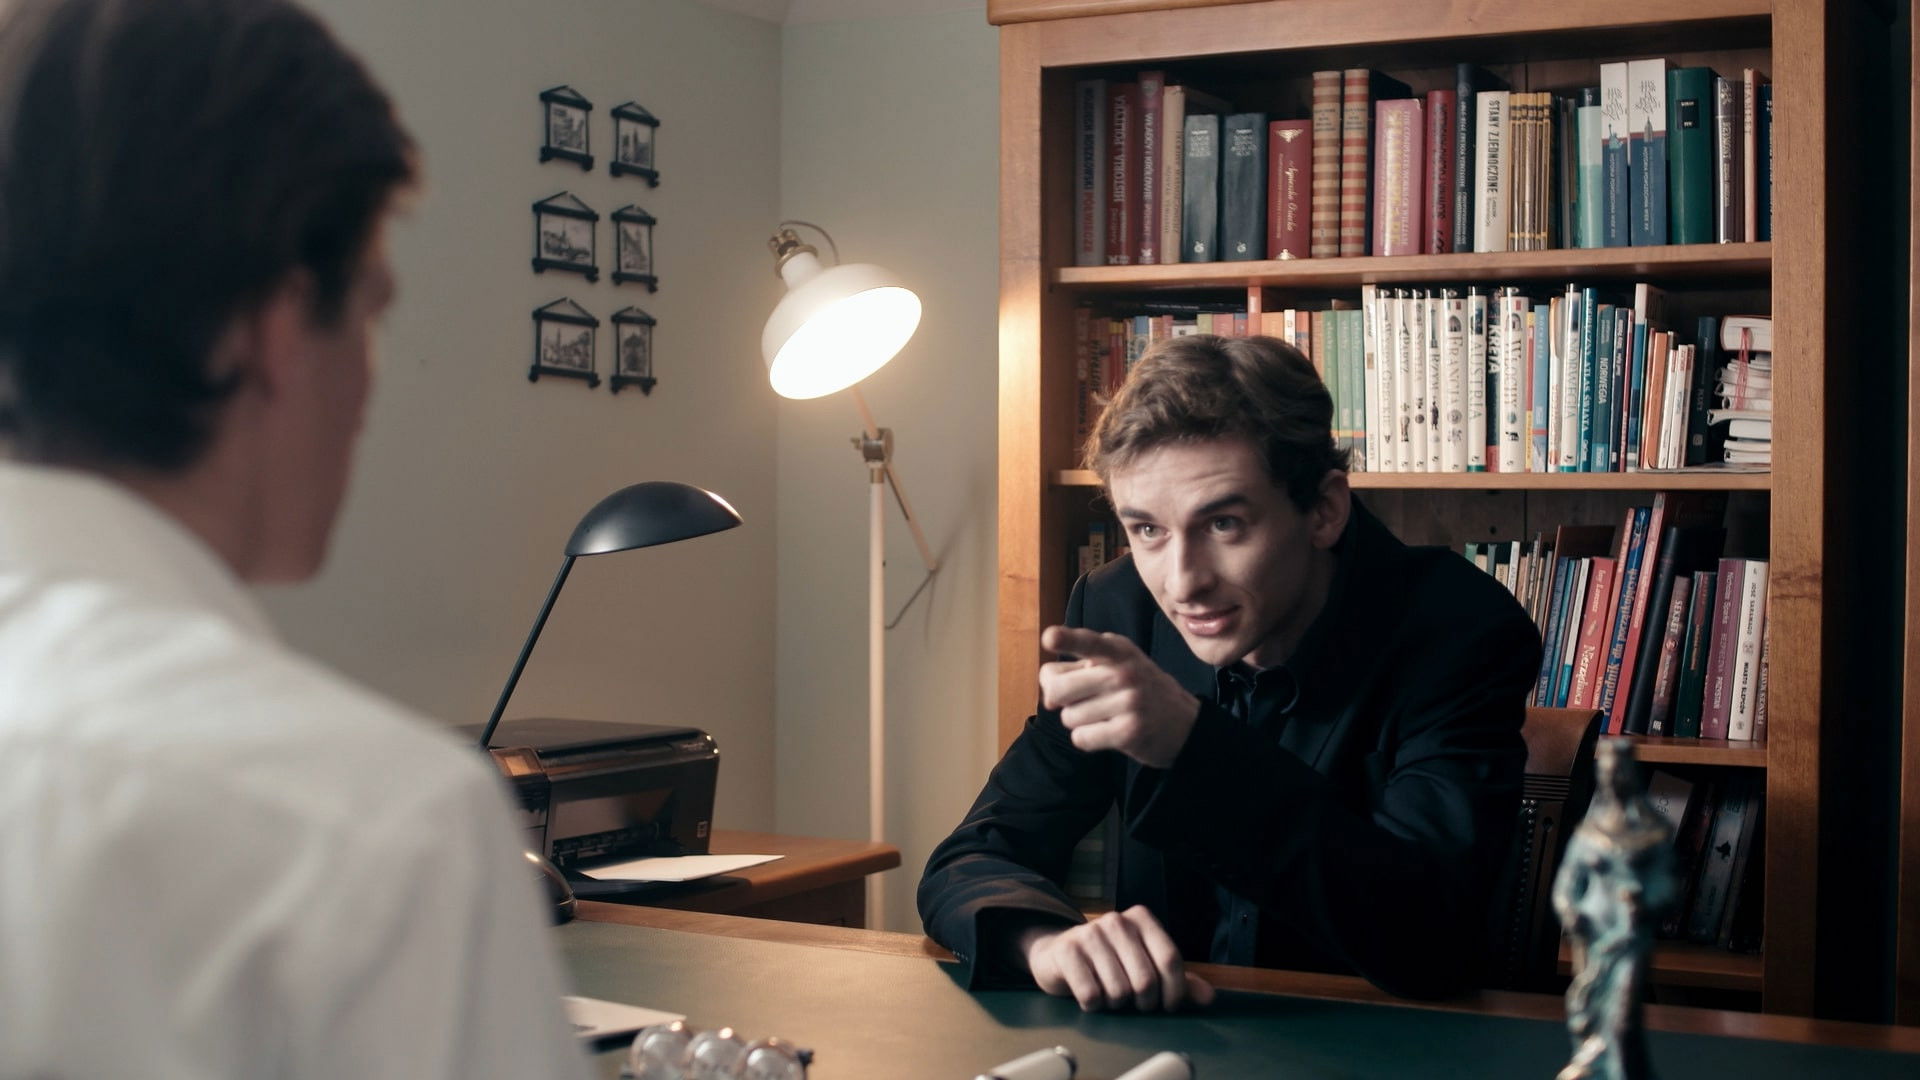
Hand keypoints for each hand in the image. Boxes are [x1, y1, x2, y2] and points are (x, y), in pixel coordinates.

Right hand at [1021, 907, 1215, 1011]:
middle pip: (1146, 980)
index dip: (1174, 991)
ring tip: (1111, 995)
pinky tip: (1091, 995)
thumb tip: (1208, 997)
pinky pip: (1091, 995)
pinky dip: (1094, 1005)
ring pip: (1119, 991)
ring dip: (1117, 1005)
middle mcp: (1117, 921)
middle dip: (1144, 1003)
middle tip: (1136, 1003)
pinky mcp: (1067, 951)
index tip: (1168, 1006)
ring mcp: (1089, 934)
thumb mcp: (1147, 966)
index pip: (1170, 959)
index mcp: (1141, 919)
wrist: (1059, 954)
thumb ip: (1179, 982)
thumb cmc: (1111, 963)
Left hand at [1039, 625, 1200, 768]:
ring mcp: (1129, 702)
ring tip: (1105, 715)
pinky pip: (1081, 738)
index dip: (1066, 639)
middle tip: (1082, 699)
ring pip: (1068, 717)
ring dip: (1079, 720)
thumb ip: (1076, 669)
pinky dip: (1087, 739)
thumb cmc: (1136, 691)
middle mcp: (1125, 672)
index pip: (1089, 642)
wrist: (1184, 724)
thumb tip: (1048, 698)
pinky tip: (1108, 731)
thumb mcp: (1117, 665)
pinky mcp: (1129, 732)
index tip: (1049, 637)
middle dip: (1059, 699)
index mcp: (1118, 650)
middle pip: (1059, 689)